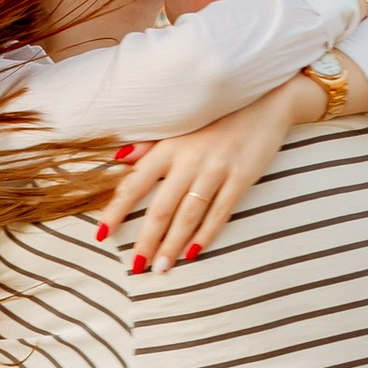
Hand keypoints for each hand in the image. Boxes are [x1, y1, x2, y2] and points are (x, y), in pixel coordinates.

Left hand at [94, 73, 342, 273]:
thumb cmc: (218, 115)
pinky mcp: (242, 177)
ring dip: (173, 245)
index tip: (102, 234)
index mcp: (169, 147)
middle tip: (137, 267)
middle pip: (161, 208)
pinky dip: (207, 234)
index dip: (116, 210)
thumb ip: (149, 145)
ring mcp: (217, 169)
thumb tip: (118, 158)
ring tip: (161, 268)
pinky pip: (221, 211)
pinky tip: (193, 252)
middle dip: (146, 241)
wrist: (266, 99)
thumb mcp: (181, 124)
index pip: (134, 183)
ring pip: (189, 215)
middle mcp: (189, 159)